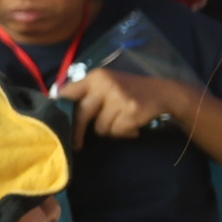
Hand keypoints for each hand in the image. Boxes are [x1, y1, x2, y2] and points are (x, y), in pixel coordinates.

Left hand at [58, 66, 195, 140]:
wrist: (165, 93)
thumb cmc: (130, 91)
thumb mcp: (107, 85)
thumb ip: (87, 94)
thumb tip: (60, 111)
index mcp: (96, 76)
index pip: (68, 94)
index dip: (60, 111)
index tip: (56, 124)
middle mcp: (105, 84)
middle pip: (80, 114)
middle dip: (77, 132)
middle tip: (76, 144)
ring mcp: (119, 97)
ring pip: (100, 127)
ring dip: (109, 130)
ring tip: (121, 123)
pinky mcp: (131, 111)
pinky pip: (116, 131)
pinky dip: (123, 133)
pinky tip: (131, 126)